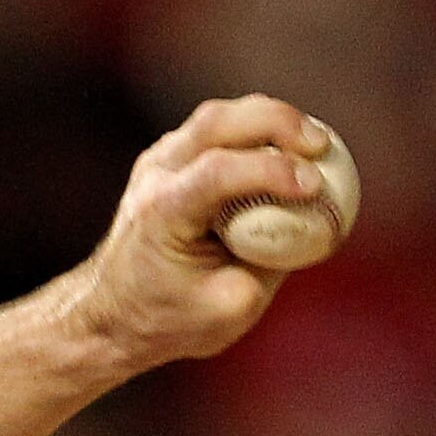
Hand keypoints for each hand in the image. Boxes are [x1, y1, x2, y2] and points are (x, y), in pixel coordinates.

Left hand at [64, 95, 336, 374]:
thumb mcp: (230, 308)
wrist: (113, 316)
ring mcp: (159, 163)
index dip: (271, 171)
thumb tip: (318, 217)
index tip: (315, 186)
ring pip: (218, 117)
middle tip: (322, 145)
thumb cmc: (171, 318)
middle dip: (278, 123)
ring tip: (315, 143)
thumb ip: (274, 263)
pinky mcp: (173, 160)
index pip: (216, 172)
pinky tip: (290, 150)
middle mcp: (154, 177)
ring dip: (271, 120)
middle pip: (217, 123)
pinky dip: (258, 131)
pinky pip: (219, 130)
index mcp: (160, 214)